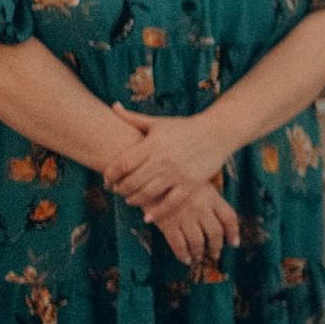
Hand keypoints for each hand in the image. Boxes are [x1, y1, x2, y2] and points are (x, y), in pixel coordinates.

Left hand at [106, 107, 231, 216]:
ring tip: (130, 200)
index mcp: (151, 144)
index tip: (107, 179)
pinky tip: (148, 217)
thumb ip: (133, 117)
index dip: (110, 175)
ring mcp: (177, 174)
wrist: (217, 133)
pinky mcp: (191, 184)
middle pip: (131, 182)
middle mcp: (162, 160)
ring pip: (148, 194)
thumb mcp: (158, 122)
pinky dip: (158, 212)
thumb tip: (113, 106)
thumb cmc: (185, 127)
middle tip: (118, 191)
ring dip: (134, 200)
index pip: (122, 164)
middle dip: (120, 189)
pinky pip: (170, 203)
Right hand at [147, 182, 238, 265]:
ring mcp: (184, 215)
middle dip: (216, 247)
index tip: (233, 243)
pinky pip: (178, 244)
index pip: (229, 218)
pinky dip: (182, 254)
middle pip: (215, 233)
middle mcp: (200, 206)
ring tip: (198, 256)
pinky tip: (184, 259)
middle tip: (215, 254)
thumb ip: (210, 200)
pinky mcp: (167, 223)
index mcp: (211, 196)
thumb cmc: (174, 182)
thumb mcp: (197, 185)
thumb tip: (222, 224)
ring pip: (197, 241)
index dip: (233, 233)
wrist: (147, 178)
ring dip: (198, 252)